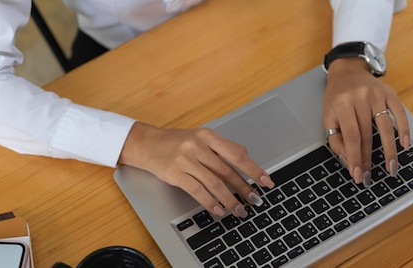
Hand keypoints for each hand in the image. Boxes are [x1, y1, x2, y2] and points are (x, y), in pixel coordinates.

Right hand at [118, 122, 274, 217]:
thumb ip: (223, 146)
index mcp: (209, 136)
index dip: (253, 169)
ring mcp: (186, 160)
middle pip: (227, 171)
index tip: (265, 181)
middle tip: (255, 200)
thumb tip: (245, 154)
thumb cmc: (176, 142)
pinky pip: (197, 191)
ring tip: (239, 210)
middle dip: (244, 188)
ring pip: (214, 183)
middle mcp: (199, 146)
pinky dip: (210, 202)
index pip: (237, 154)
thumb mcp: (201, 138)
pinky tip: (217, 210)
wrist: (146, 144)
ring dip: (229, 199)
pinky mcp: (175, 173)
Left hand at [323, 57, 409, 186]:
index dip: (355, 157)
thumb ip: (336, 139)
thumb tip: (348, 160)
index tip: (358, 174)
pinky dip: (404, 130)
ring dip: (389, 150)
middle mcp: (360, 97)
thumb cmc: (336, 96)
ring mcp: (377, 94)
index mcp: (342, 104)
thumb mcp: (328, 116)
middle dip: (369, 159)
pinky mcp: (390, 92)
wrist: (348, 70)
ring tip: (391, 168)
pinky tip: (405, 145)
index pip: (351, 136)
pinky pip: (399, 113)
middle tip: (371, 177)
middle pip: (367, 134)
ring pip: (386, 127)